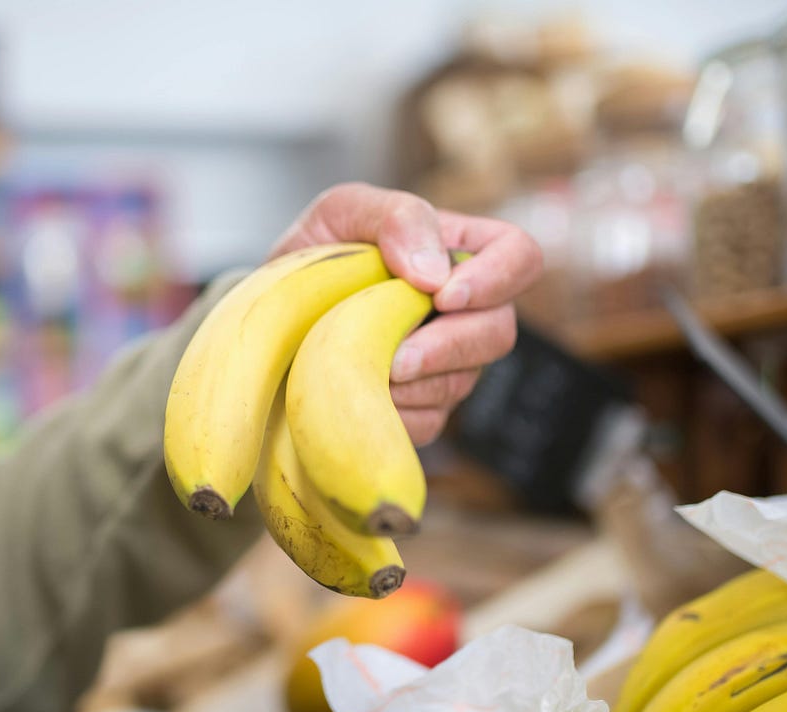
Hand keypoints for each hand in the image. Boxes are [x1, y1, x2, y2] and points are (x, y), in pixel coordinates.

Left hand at [271, 182, 542, 444]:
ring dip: (412, 384)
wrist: (268, 323)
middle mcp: (464, 313)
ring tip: (362, 371)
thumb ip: (395, 218)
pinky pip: (426, 423)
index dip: (496, 279)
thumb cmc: (312, 261)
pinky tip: (358, 399)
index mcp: (457, 252)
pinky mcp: (420, 411)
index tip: (444, 296)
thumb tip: (435, 273)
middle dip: (449, 347)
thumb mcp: (341, 213)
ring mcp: (446, 367)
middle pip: (499, 332)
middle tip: (398, 358)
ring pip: (462, 384)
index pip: (518, 256)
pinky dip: (391, 415)